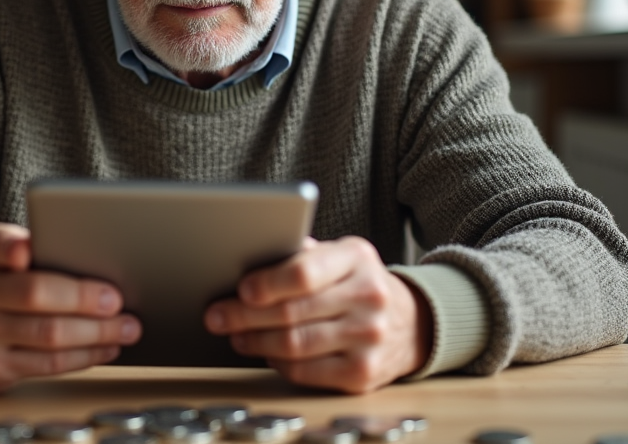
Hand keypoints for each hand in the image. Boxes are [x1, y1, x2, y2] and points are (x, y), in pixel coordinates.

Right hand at [0, 222, 140, 392]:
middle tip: (117, 301)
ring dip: (96, 334)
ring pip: (48, 338)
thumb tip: (34, 248)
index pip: (0, 249)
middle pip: (36, 298)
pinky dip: (84, 357)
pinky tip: (105, 347)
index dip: (15, 249)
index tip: (32, 250)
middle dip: (84, 300)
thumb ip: (14, 241)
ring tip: (125, 328)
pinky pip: (48, 366)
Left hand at [203, 236, 431, 393]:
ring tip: (235, 334)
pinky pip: (305, 372)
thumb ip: (301, 254)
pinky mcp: (363, 374)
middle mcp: (368, 297)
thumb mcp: (339, 255)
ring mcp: (369, 338)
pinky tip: (264, 352)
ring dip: (255, 341)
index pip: (304, 271)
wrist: (410, 322)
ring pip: (294, 345)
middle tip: (216, 316)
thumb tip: (245, 257)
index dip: (267, 283)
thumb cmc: (356, 283)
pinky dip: (277, 363)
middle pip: (292, 312)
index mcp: (357, 257)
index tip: (240, 289)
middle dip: (244, 316)